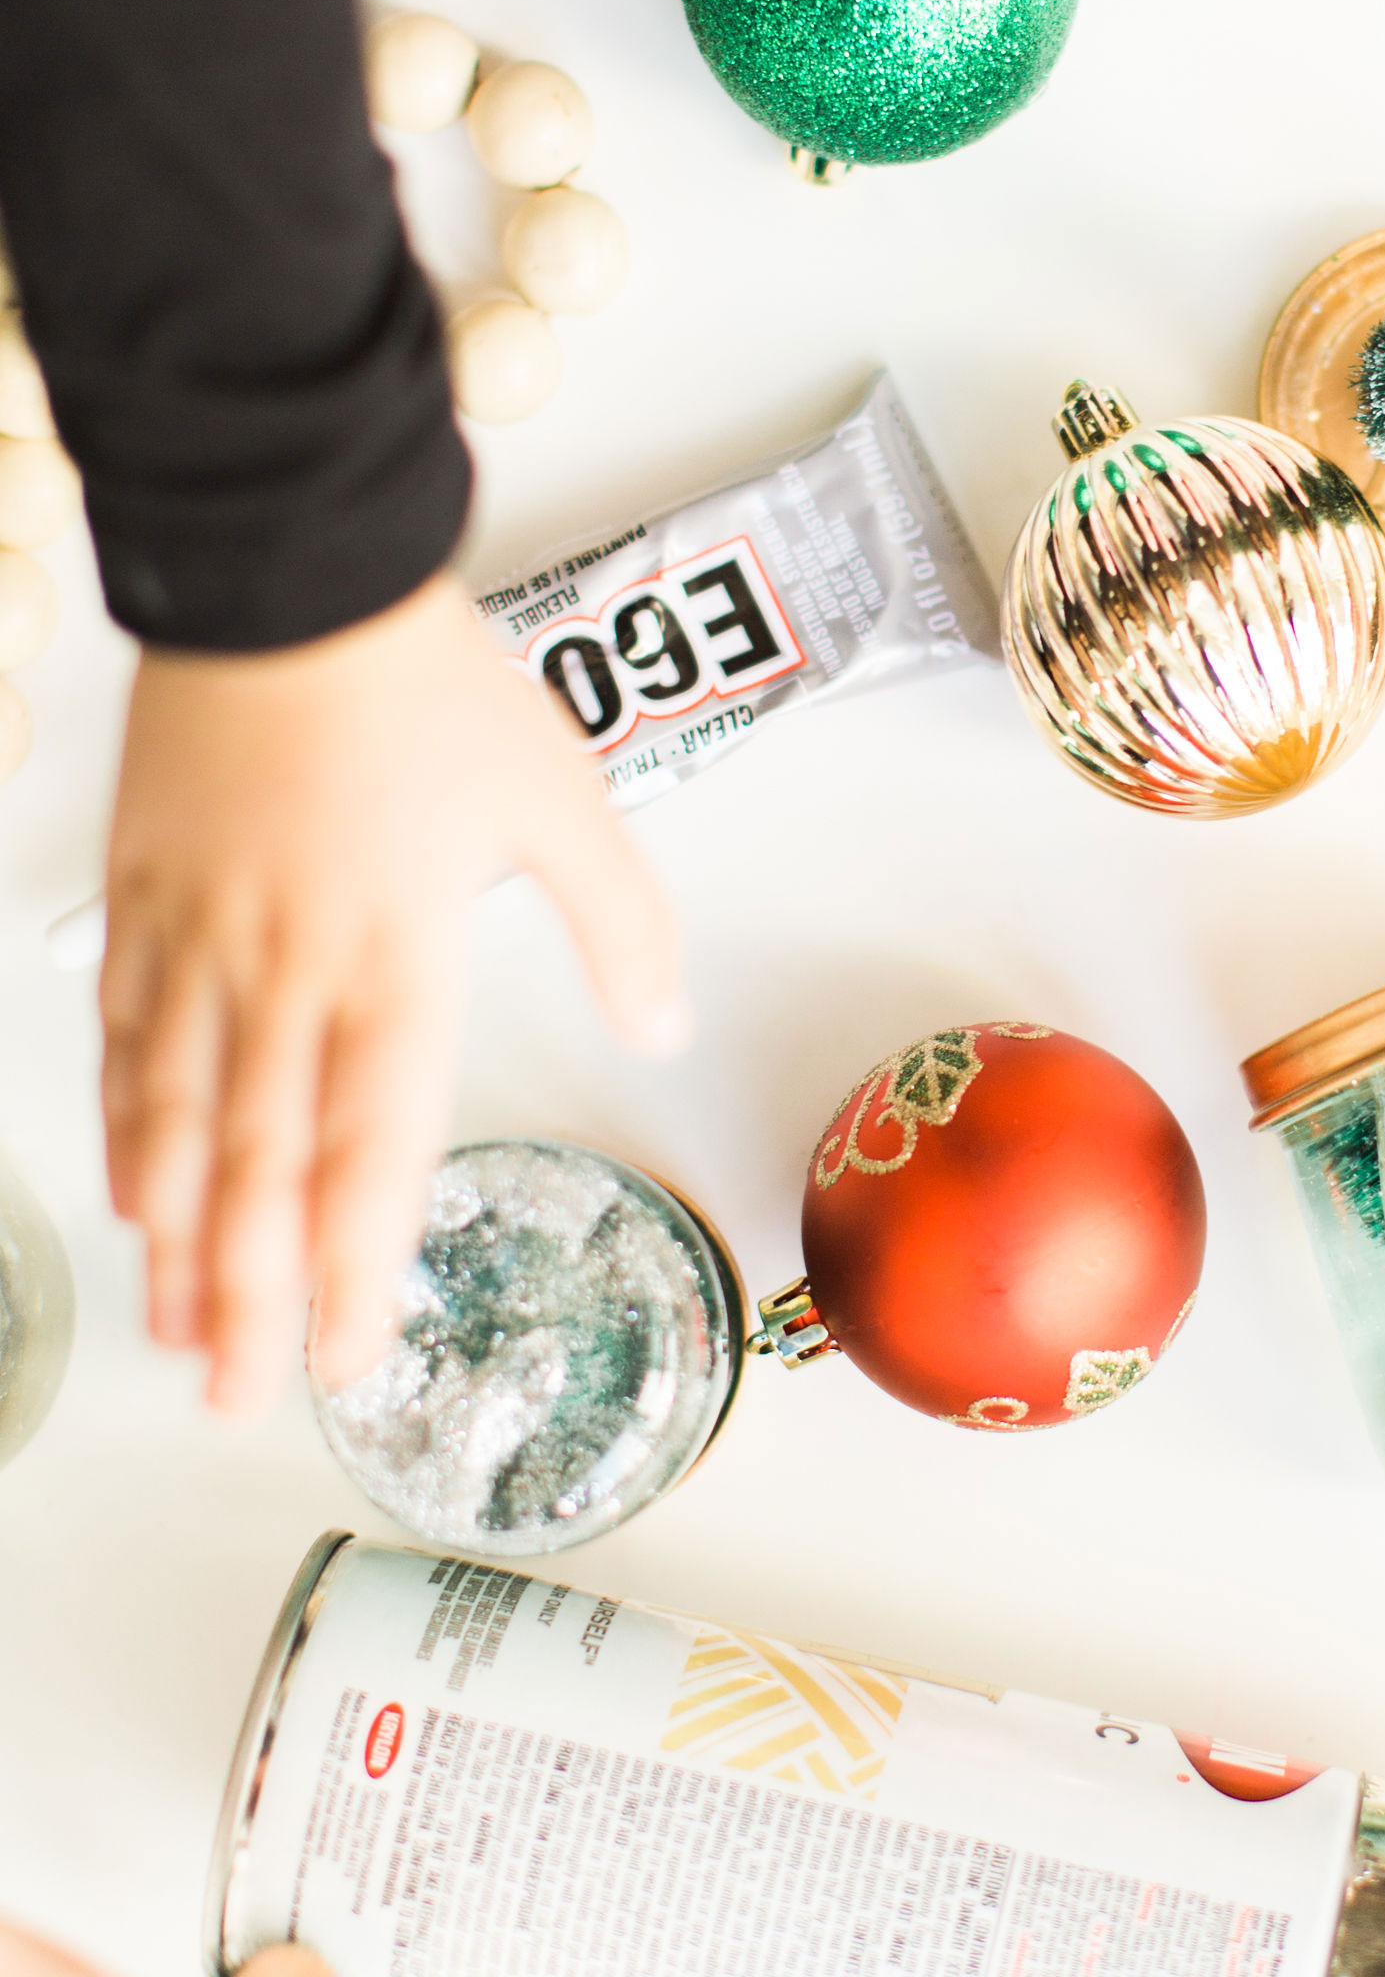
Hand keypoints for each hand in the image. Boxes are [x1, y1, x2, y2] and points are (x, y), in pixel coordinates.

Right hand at [101, 574, 687, 1415]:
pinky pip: (128, 1040)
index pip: (372, 1152)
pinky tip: (130, 1195)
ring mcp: (203, 942)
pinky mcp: (145, 899)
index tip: (345, 1355)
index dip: (352, 1269)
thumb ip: (621, 926)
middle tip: (237, 1400)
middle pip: (262, 1171)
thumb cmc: (428, 685)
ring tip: (178, 1334)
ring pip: (180, 1125)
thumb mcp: (564, 800)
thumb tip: (665, 1025)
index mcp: (398, 963)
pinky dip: (127, 1130)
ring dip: (180, 1242)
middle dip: (250, 1299)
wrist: (288, 575)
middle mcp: (288, 974)